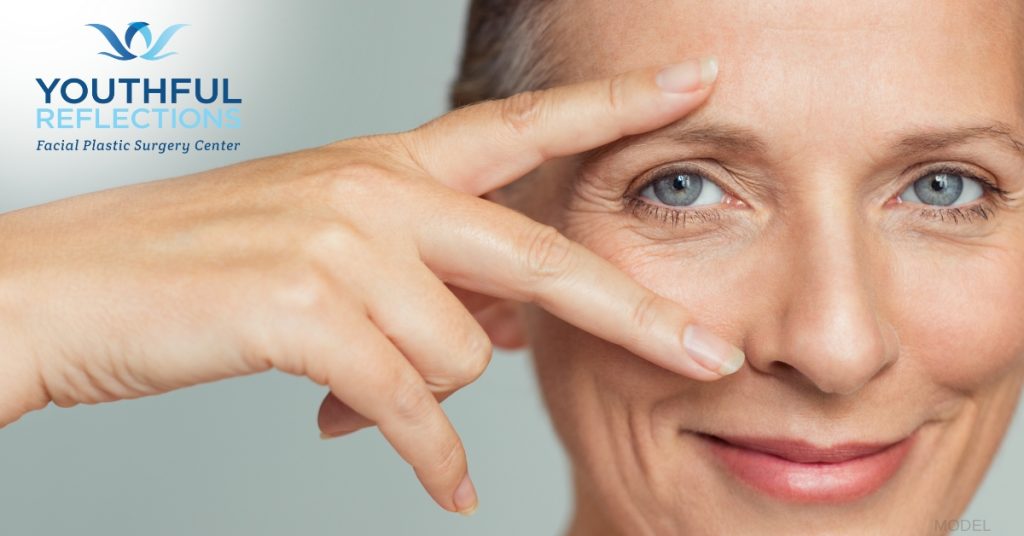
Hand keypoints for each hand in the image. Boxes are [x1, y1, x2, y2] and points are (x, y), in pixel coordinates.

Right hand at [0, 55, 741, 514]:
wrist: (68, 285)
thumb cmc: (201, 263)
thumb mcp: (330, 240)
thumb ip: (428, 271)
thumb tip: (512, 327)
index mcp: (389, 160)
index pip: (523, 125)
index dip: (614, 103)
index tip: (693, 83)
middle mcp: (378, 188)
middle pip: (543, 257)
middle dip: (634, 315)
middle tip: (708, 359)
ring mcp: (343, 245)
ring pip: (465, 354)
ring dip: (429, 390)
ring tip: (365, 382)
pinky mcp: (308, 312)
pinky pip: (412, 408)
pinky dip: (430, 457)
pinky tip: (444, 485)